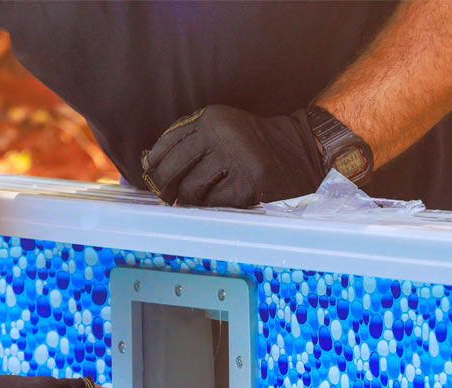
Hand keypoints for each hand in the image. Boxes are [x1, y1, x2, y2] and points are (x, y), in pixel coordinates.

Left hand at [141, 105, 323, 207]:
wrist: (300, 150)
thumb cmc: (252, 144)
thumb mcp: (221, 131)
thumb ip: (189, 143)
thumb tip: (150, 169)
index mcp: (211, 117)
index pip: (168, 143)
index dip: (155, 164)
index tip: (151, 177)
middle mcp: (222, 133)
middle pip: (173, 169)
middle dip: (165, 187)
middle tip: (165, 198)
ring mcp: (237, 157)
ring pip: (191, 190)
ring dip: (190, 200)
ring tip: (196, 200)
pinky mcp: (249, 181)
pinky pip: (215, 203)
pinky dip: (213, 207)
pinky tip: (220, 201)